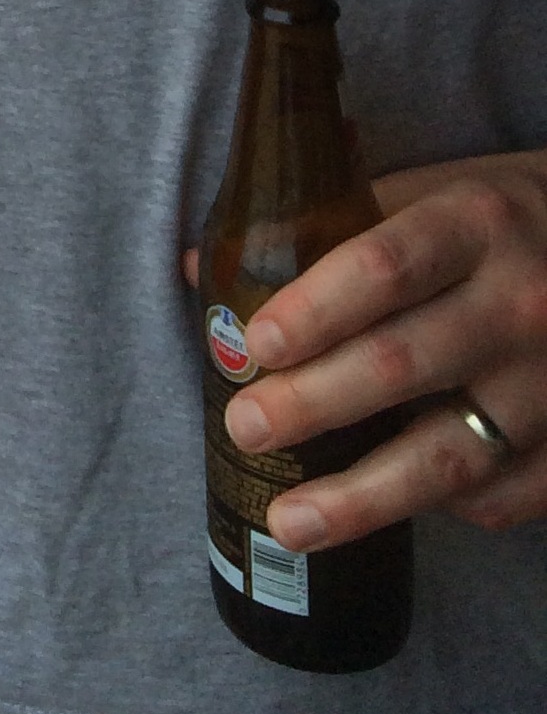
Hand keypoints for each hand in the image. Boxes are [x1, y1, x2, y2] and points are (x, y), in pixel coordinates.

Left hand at [190, 148, 546, 550]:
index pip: (382, 266)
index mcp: (474, 224)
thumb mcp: (427, 192)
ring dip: (361, 497)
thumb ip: (324, 224)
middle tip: (246, 427)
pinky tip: (386, 509)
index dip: (315, 308)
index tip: (256, 345)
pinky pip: (500, 496)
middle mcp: (520, 303)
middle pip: (401, 364)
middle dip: (312, 404)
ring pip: (449, 455)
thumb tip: (198, 268)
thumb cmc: (494, 222)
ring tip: (287, 520)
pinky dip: (440, 508)